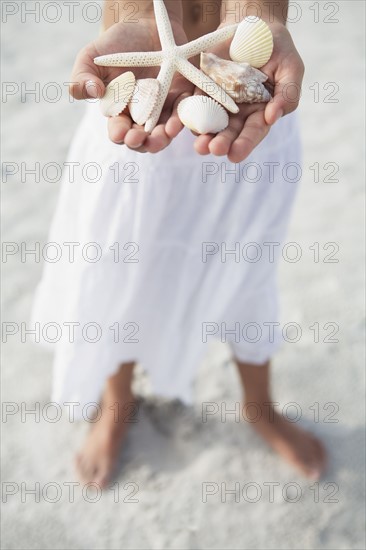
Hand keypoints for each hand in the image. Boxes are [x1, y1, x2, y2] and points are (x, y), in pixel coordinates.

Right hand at [70, 18, 192, 152]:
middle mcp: (142, 118)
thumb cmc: (114, 45)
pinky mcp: (182, 98)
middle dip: (142, 143)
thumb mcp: (91, 58)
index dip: (119, 134)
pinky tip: (177, 121)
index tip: (120, 133)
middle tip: (140, 139)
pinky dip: (181, 120)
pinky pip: (183, 114)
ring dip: (163, 138)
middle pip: (143, 139)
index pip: (119, 131)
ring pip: (164, 133)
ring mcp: (163, 110)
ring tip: (163, 135)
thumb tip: (91, 91)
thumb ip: (82, 77)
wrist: (145, 26)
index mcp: (119, 113)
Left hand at [194, 20, 304, 162]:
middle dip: (222, 143)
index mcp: (260, 112)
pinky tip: (185, 123)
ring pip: (210, 123)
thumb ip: (288, 94)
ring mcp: (219, 101)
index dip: (244, 144)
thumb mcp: (291, 68)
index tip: (235, 155)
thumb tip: (273, 117)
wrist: (253, 25)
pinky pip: (194, 103)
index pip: (253, 132)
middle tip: (214, 150)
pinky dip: (189, 114)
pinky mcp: (202, 88)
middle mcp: (238, 112)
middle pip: (229, 132)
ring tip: (200, 146)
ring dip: (204, 135)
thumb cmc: (278, 49)